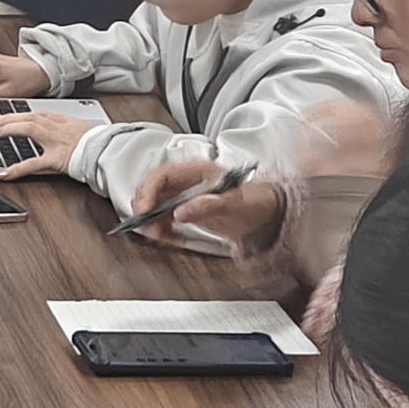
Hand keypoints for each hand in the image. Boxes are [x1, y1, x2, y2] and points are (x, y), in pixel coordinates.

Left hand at [0, 106, 100, 180]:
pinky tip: (2, 174)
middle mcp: (57, 127)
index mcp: (63, 120)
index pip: (37, 112)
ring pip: (29, 129)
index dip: (20, 113)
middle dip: (9, 117)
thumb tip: (60, 132)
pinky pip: (32, 164)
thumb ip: (68, 129)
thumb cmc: (100, 141)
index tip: (8, 114)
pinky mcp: (56, 159)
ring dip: (10, 129)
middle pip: (29, 116)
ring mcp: (56, 142)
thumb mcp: (83, 130)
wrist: (110, 149)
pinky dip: (15, 169)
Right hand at [134, 161, 285, 257]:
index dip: (148, 191)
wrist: (263, 214)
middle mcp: (186, 180)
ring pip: (155, 204)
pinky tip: (169, 236)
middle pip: (153, 189)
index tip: (145, 209)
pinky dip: (161, 228)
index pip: (162, 175)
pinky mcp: (183, 209)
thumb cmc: (252, 202)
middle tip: (148, 226)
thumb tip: (181, 211)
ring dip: (152, 220)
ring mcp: (183, 194)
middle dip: (146, 208)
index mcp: (196, 170)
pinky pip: (162, 217)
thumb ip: (208, 205)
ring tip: (159, 234)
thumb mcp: (233, 204)